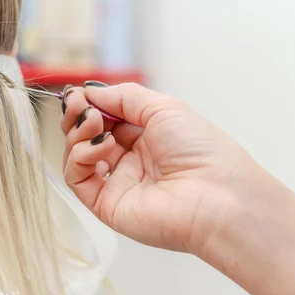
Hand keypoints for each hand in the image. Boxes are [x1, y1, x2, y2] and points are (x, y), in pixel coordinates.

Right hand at [61, 82, 256, 253]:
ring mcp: (116, 182)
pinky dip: (81, 156)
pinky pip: (76, 178)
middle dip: (78, 115)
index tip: (78, 93)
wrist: (217, 196)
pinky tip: (103, 147)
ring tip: (95, 124)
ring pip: (77, 155)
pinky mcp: (105, 204)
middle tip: (78, 104)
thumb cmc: (201, 150)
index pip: (103, 118)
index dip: (89, 105)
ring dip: (78, 133)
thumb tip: (88, 91)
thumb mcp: (162, 107)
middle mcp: (128, 160)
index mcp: (145, 138)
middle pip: (85, 135)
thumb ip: (122, 96)